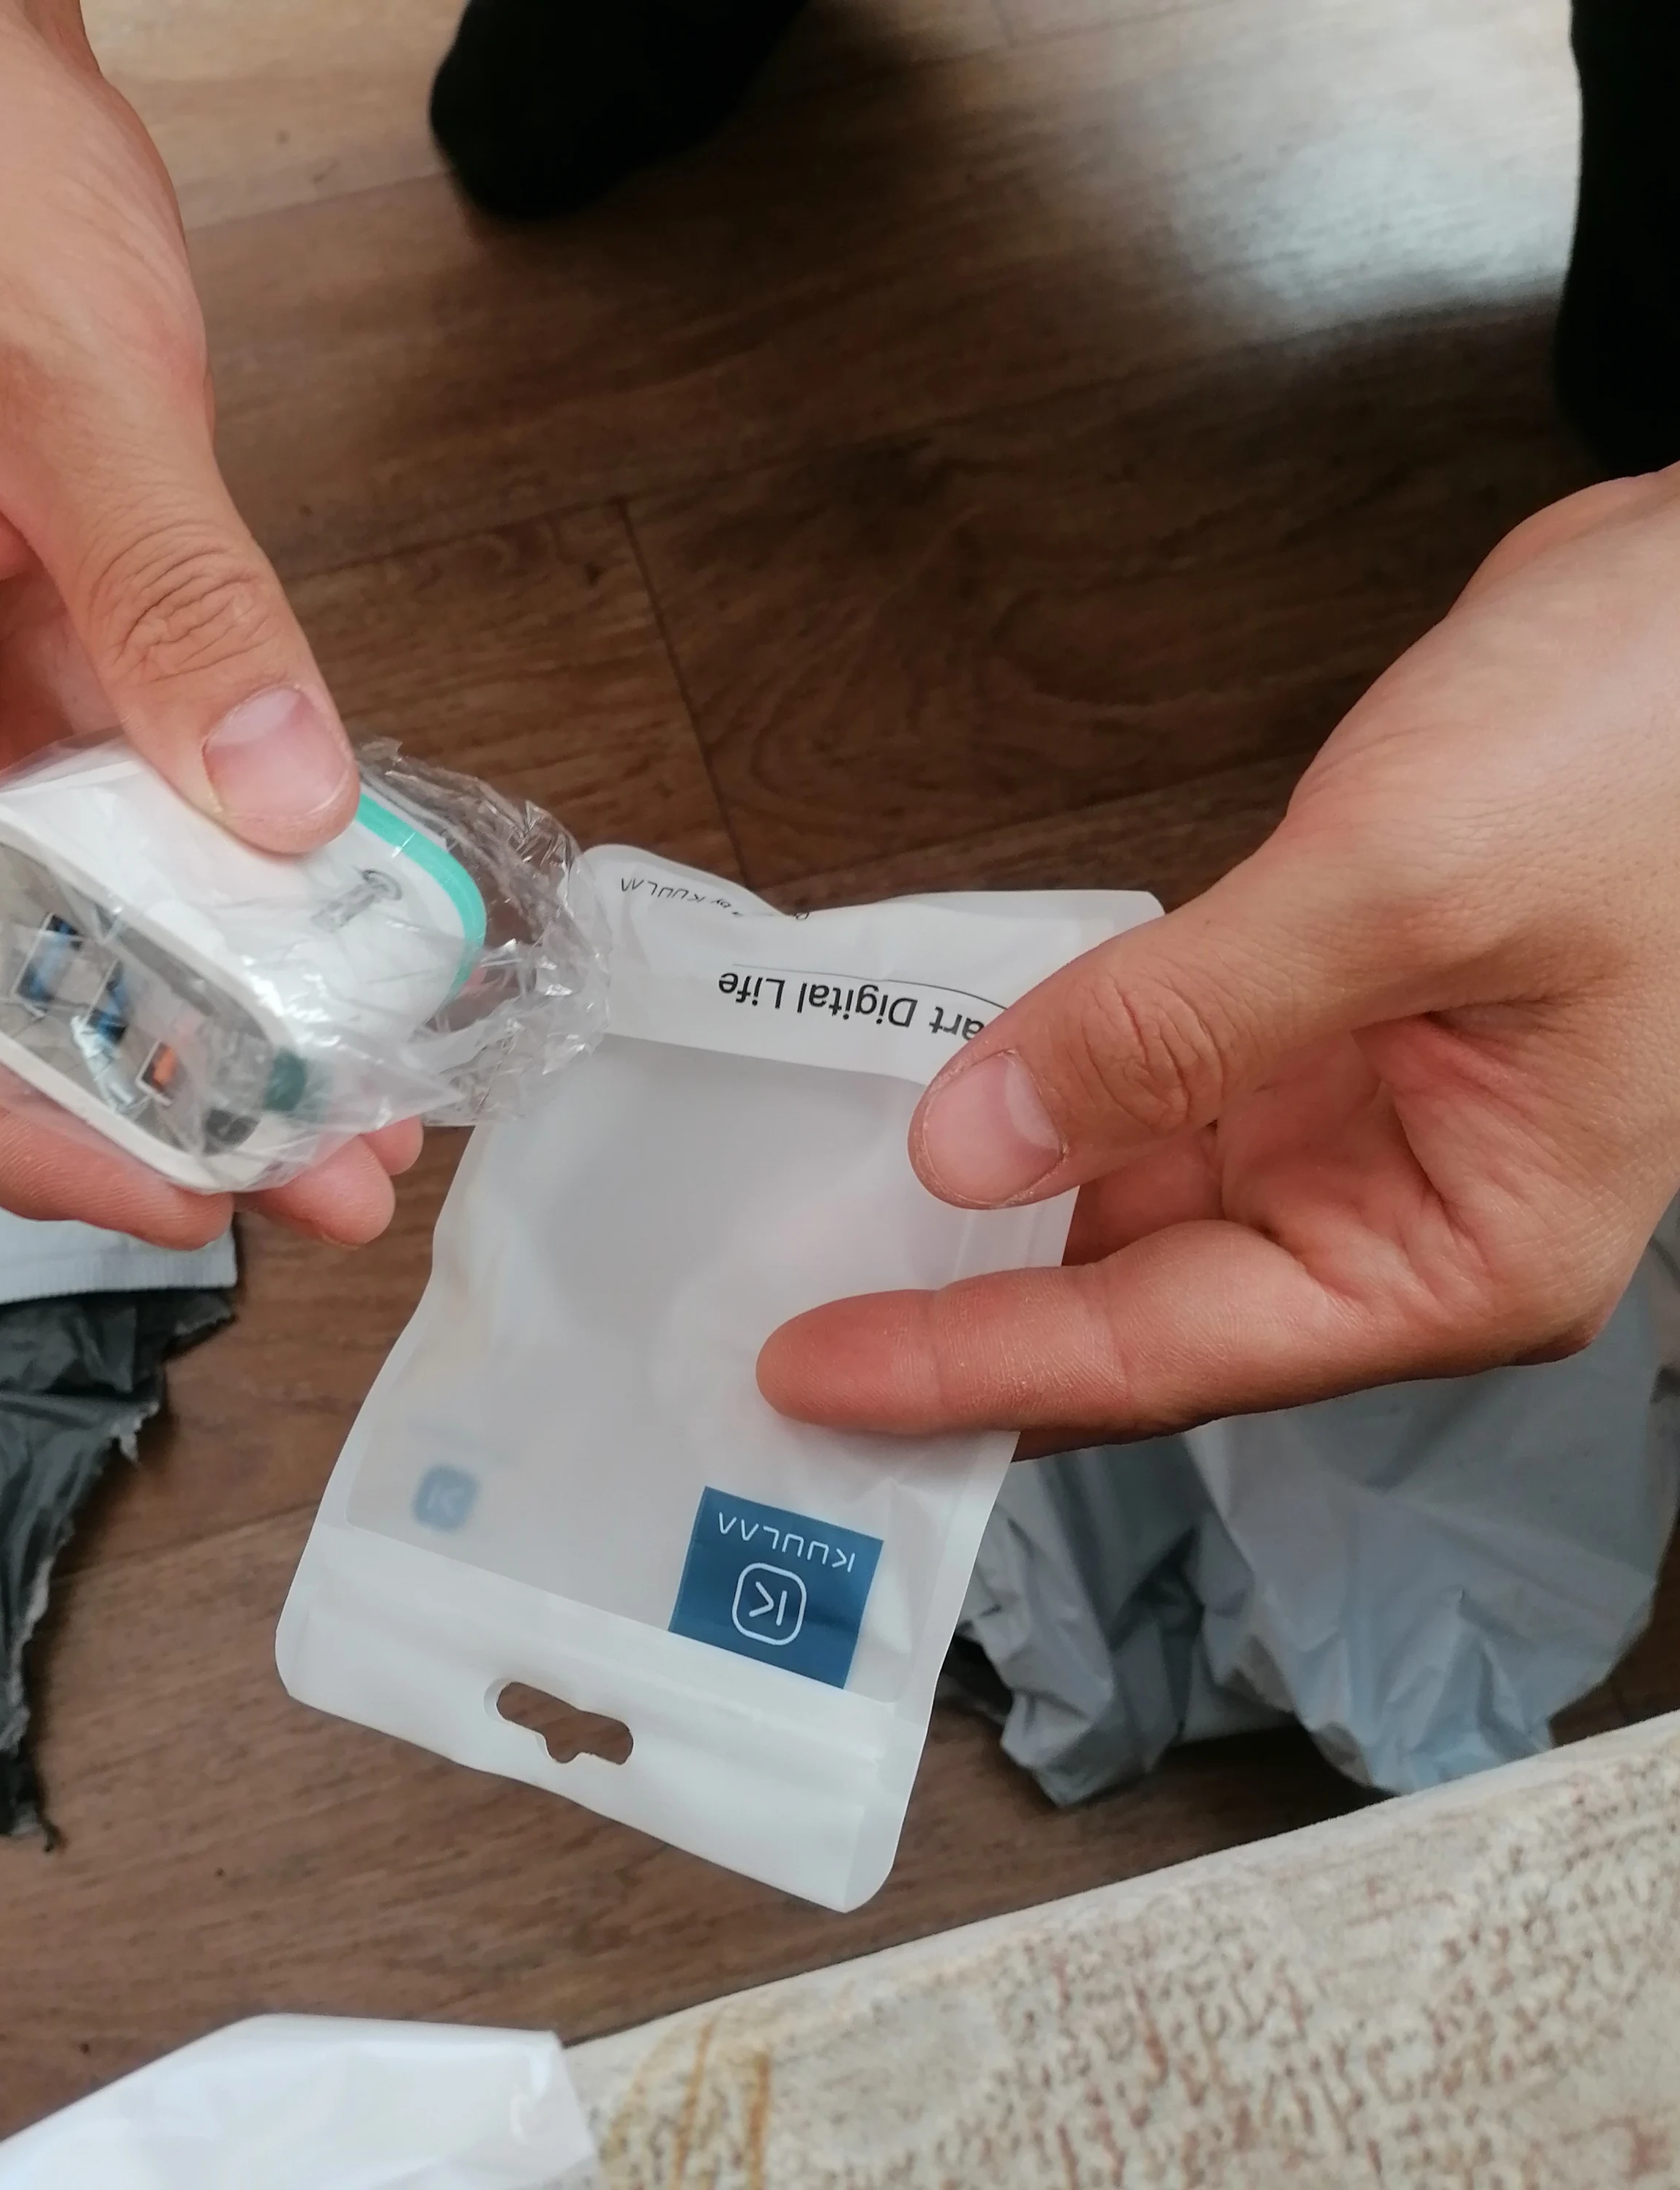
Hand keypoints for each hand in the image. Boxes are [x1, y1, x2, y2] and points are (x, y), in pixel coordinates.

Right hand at [0, 0, 417, 1247]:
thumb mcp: (64, 385)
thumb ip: (175, 602)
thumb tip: (281, 802)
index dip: (23, 1109)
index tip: (178, 1185)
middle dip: (157, 1091)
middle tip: (326, 1166)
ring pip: (81, 922)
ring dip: (216, 1016)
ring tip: (359, 1100)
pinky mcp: (47, 677)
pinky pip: (143, 825)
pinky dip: (237, 897)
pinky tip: (334, 953)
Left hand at [760, 469, 1679, 1441]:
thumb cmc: (1642, 750)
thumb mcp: (1398, 889)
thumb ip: (1173, 1029)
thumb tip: (970, 1143)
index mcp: (1457, 1249)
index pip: (1165, 1349)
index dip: (974, 1367)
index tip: (809, 1374)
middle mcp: (1400, 1219)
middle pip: (1136, 1309)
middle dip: (964, 1323)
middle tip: (779, 1336)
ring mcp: (1354, 1130)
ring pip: (1129, 1212)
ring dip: (986, 1222)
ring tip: (816, 1240)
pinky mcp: (1312, 1041)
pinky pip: (1147, 1102)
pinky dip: (1042, 1108)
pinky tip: (932, 1110)